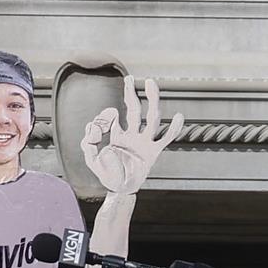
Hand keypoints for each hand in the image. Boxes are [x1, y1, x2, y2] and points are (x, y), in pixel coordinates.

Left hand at [81, 78, 183, 196]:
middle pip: (135, 110)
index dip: (105, 117)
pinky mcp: (153, 152)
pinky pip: (165, 138)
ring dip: (152, 100)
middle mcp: (133, 135)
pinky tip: (179, 116)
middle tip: (131, 78)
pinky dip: (173, 128)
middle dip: (132, 93)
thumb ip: (88, 143)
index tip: (99, 126)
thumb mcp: (91, 159)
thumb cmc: (107, 173)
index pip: (113, 118)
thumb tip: (94, 126)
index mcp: (119, 135)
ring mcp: (144, 142)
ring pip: (151, 118)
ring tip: (151, 83)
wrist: (120, 189)